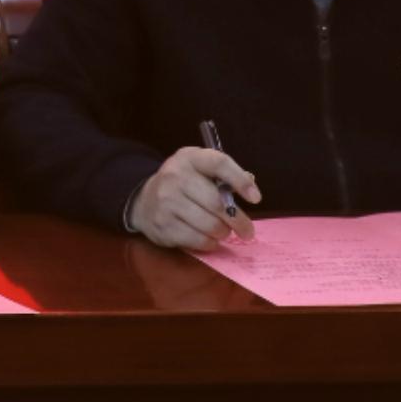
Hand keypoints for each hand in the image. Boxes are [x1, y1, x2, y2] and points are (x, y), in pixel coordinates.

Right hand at [130, 146, 260, 251]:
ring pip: (210, 225)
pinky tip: (209, 238)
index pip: (219, 163)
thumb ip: (225, 176)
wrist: (144, 200)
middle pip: (217, 203)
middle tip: (247, 231)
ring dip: (223, 233)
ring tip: (223, 231)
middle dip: (238, 220)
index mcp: (189, 158)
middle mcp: (175, 177)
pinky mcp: (163, 226)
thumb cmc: (183, 184)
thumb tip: (251, 187)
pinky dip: (210, 243)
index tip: (256, 198)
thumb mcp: (200, 170)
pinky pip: (198, 240)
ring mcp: (166, 202)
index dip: (240, 181)